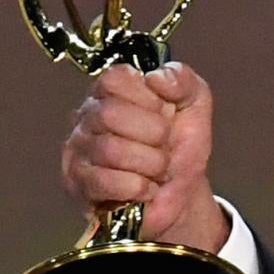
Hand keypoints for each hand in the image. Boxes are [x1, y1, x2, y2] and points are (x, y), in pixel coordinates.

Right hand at [58, 61, 226, 250]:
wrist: (183, 196)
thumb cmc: (181, 148)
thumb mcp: (194, 106)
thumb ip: (183, 80)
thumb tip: (157, 77)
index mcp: (112, 91)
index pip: (115, 79)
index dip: (147, 99)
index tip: (163, 114)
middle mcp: (89, 116)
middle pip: (111, 114)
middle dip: (152, 134)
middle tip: (163, 146)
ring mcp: (79, 150)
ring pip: (111, 150)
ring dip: (150, 164)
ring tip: (158, 170)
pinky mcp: (79, 185)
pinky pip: (106, 182)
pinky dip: (138, 188)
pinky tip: (146, 189)